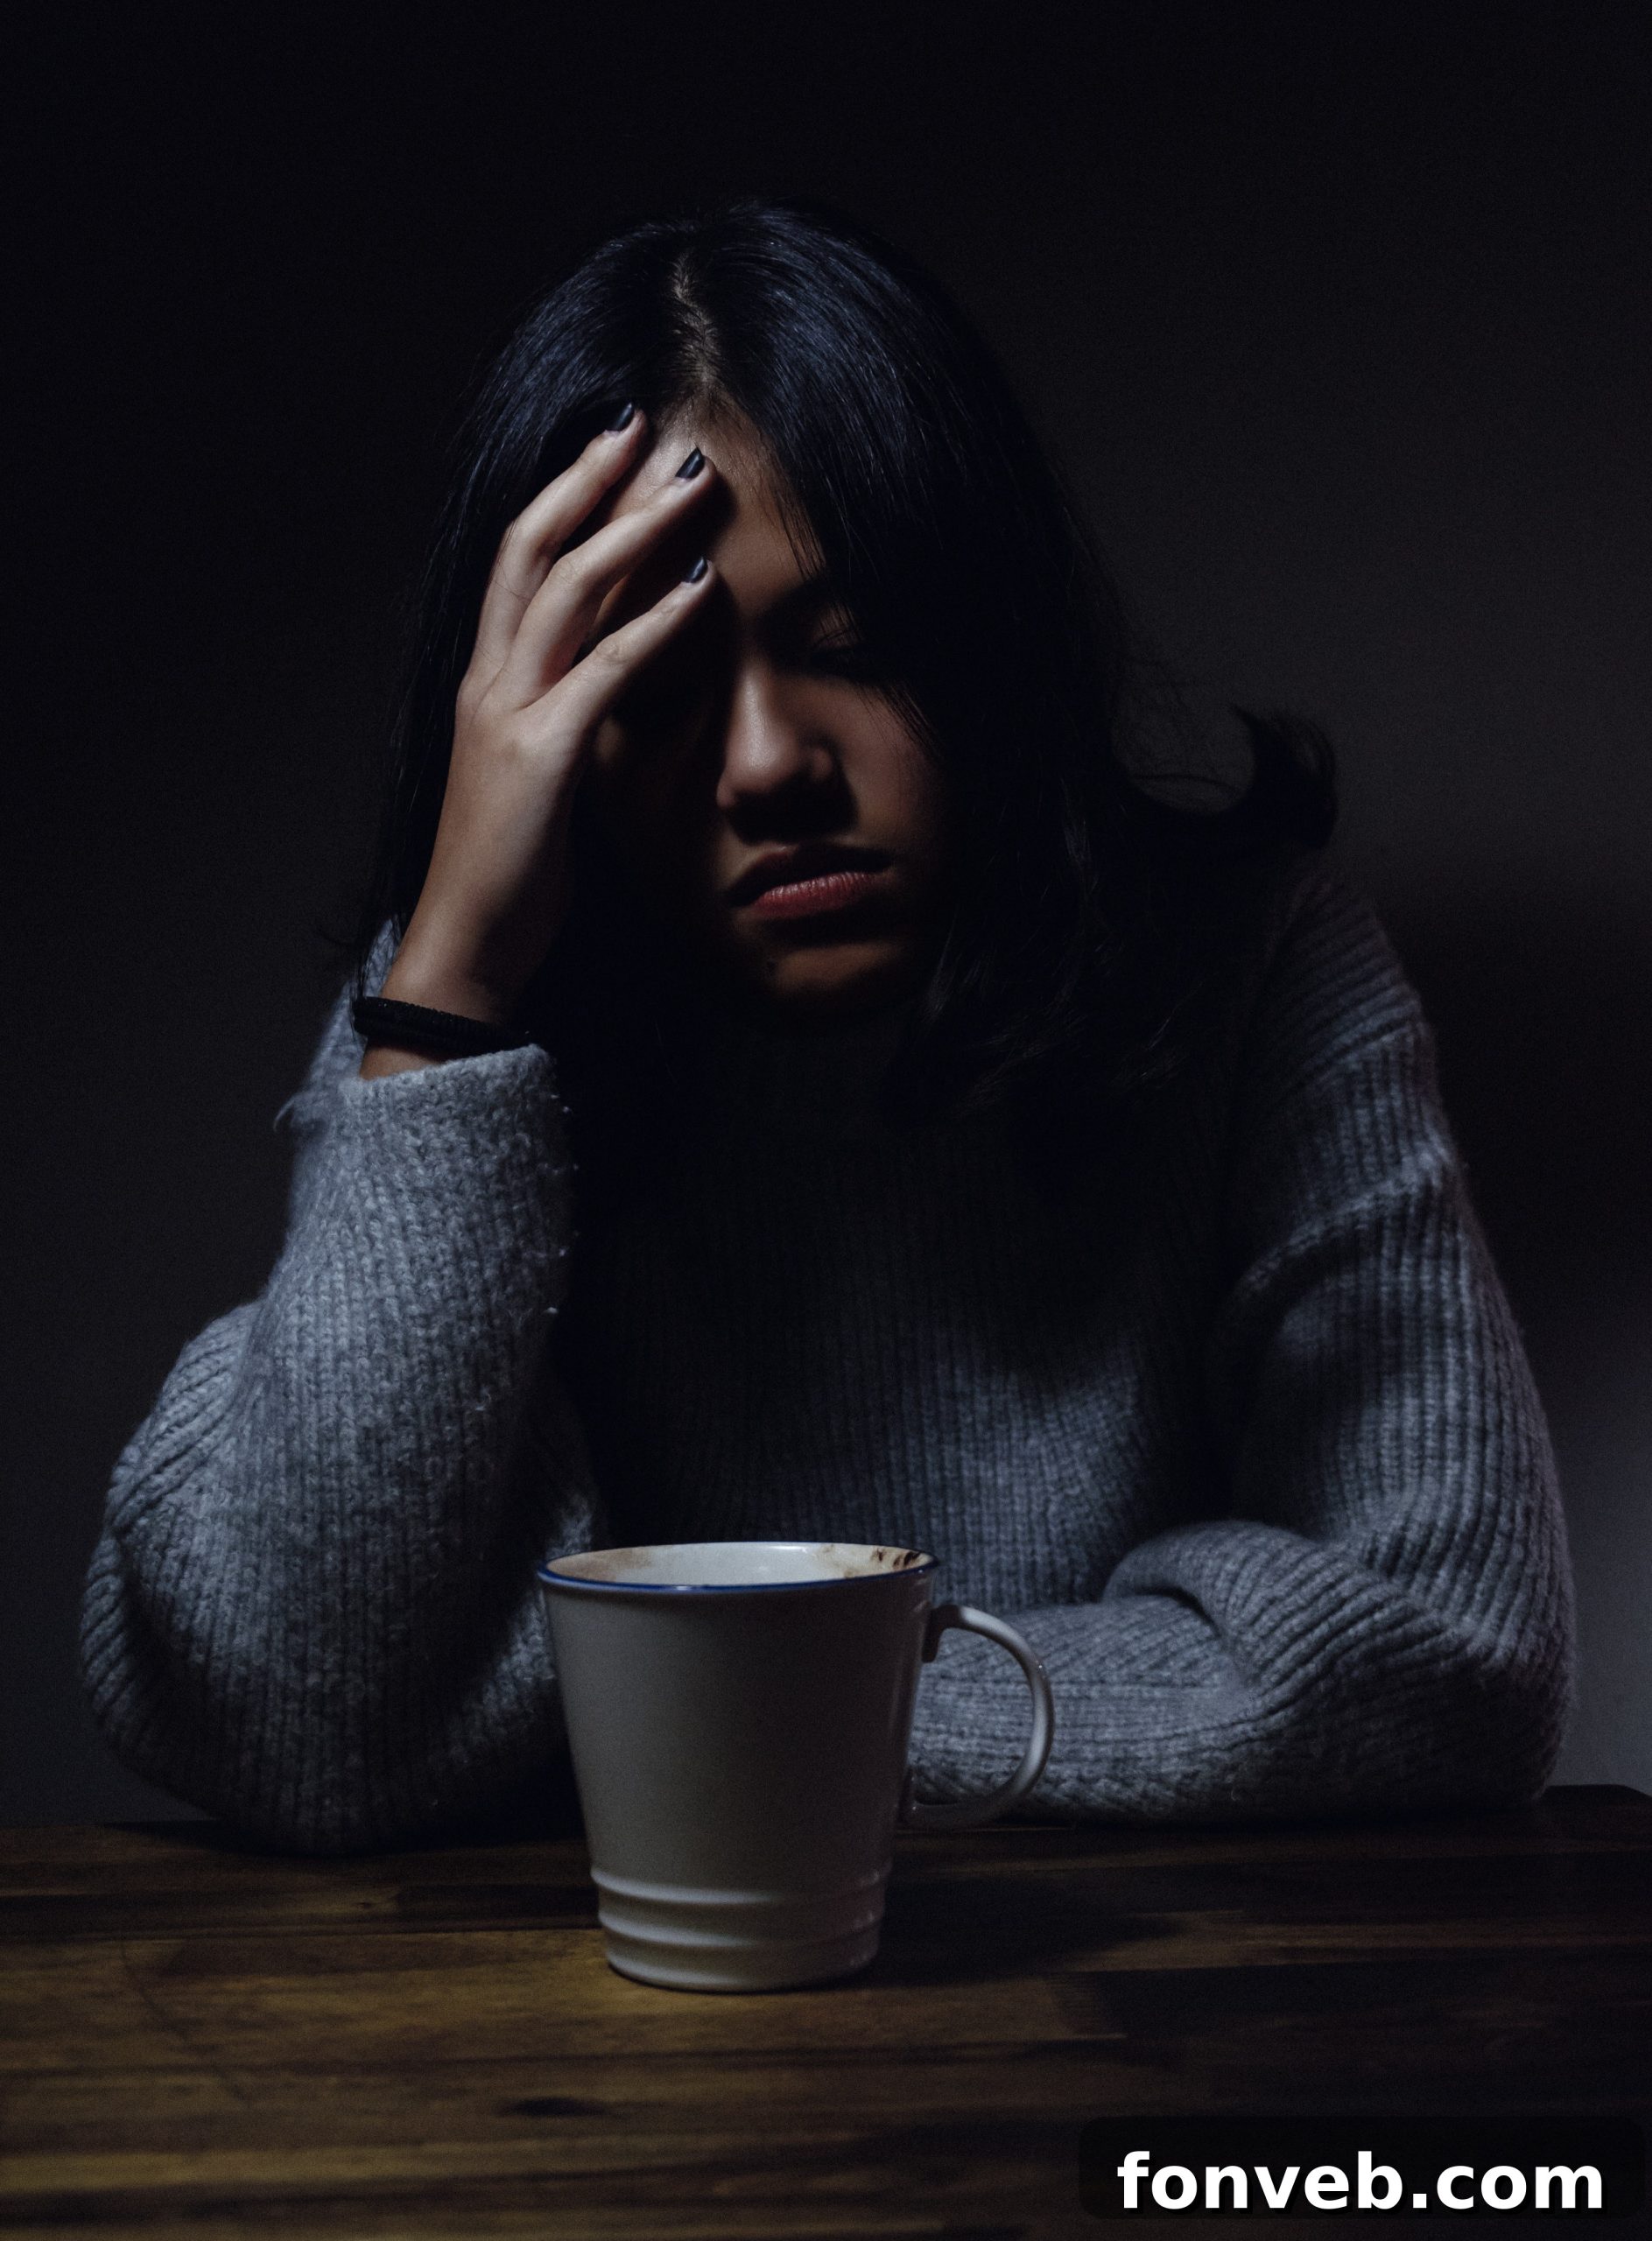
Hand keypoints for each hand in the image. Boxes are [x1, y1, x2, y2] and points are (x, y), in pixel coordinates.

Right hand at [364, 413, 714, 1068]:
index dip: (561, 498)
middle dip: (588, 479)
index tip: (609, 448)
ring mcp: (510, 714)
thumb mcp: (536, 779)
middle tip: (646, 425)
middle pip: (534, 548)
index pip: (519, 563)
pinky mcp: (544, 756)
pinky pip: (606, 670)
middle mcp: (488, 682)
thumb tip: (610, 691)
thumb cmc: (507, 873)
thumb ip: (562, 720)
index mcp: (484, 683)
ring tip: (690, 485)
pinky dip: (656, 622)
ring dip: (633, 529)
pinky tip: (701, 589)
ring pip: (568, 590)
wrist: (467, 943)